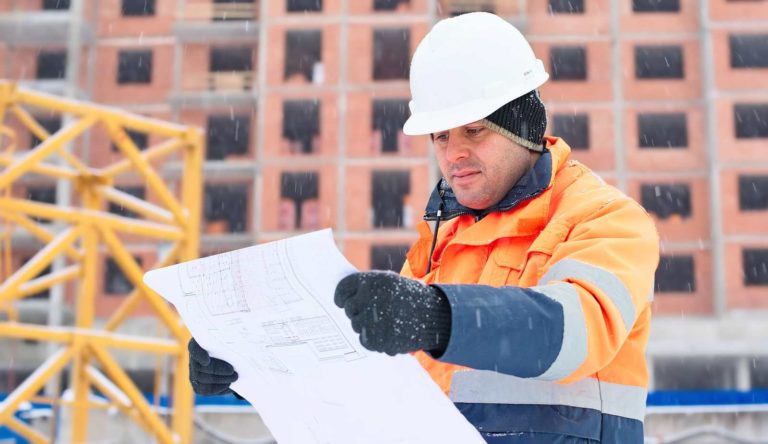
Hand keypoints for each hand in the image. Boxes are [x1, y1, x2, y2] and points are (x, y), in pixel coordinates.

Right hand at [188, 338, 238, 395]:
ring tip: (234, 377)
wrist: (230, 358)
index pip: (194, 349)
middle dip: (217, 370)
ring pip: (203, 380)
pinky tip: (229, 385)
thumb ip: (231, 342)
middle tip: (232, 371)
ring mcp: (193, 374)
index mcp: (198, 344)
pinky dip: (219, 388)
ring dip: (220, 380)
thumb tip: (239, 347)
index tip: (206, 361)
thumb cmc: (230, 346)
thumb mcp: (231, 340)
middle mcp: (193, 359)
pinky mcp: (198, 386)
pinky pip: (206, 390)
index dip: (199, 355)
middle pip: (200, 367)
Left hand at [334, 271, 450, 355]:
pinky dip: (373, 339)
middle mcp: (370, 298)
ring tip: (385, 322)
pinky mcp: (378, 339)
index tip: (340, 302)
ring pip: (356, 325)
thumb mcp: (390, 283)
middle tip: (371, 313)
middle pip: (349, 308)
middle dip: (356, 311)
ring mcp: (373, 319)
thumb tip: (342, 299)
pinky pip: (364, 340)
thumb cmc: (410, 298)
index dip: (340, 296)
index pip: (344, 287)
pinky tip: (387, 333)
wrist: (434, 316)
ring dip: (366, 325)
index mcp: (373, 281)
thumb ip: (367, 288)